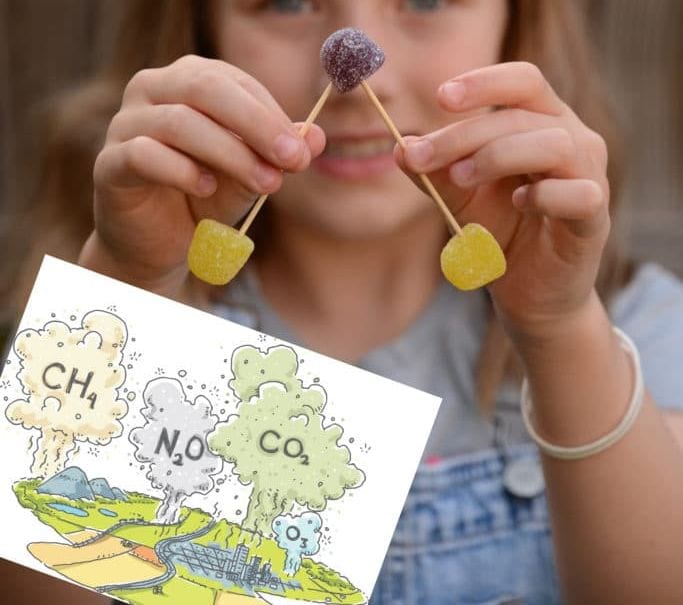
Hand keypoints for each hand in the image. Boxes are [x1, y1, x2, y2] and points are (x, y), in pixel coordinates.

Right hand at [81, 55, 324, 296]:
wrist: (160, 244)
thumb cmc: (204, 199)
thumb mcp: (248, 175)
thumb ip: (276, 155)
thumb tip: (317, 137)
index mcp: (188, 82)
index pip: (233, 82)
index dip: (272, 114)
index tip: (302, 151)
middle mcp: (152, 90)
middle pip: (205, 88)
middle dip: (257, 124)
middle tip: (292, 159)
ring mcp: (125, 124)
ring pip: (179, 122)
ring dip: (230, 153)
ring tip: (264, 183)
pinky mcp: (109, 164)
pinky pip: (144, 155)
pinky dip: (182, 170)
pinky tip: (207, 187)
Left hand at [395, 61, 609, 339]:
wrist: (528, 290)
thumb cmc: (499, 231)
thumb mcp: (459, 198)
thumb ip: (435, 173)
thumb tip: (401, 147)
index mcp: (541, 123)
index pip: (522, 81)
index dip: (484, 82)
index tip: (440, 96)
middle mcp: (573, 140)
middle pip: (521, 116)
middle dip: (464, 134)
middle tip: (422, 157)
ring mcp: (589, 176)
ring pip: (554, 144)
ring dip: (499, 155)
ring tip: (461, 178)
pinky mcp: (594, 218)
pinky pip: (579, 194)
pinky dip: (545, 196)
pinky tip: (520, 204)